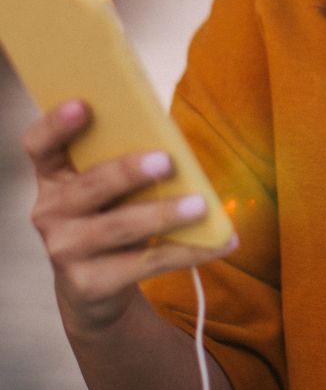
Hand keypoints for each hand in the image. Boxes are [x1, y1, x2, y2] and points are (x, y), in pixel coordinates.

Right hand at [22, 98, 236, 338]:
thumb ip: (125, 160)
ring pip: (118, 227)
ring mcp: (66, 250)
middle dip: (128, 171)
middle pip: (89, 186)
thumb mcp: (109, 187)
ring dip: (163, 214)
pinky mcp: (89, 283)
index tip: (83, 104)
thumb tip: (174, 141)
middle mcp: (51, 211)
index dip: (56, 125)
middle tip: (167, 161)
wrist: (94, 285)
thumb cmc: (110, 214)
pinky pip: (145, 264)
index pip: (39, 145)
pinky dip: (189, 251)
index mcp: (55, 176)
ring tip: (200, 205)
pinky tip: (221, 241)